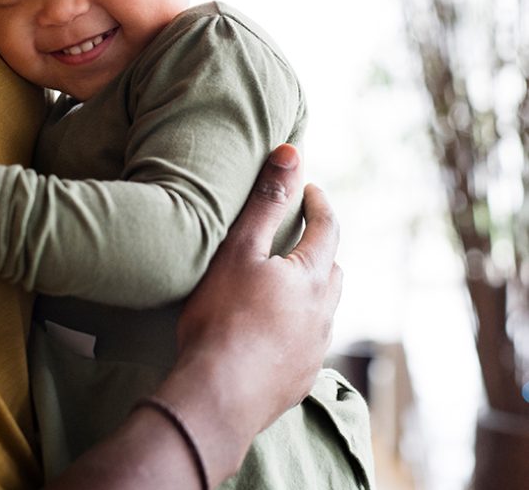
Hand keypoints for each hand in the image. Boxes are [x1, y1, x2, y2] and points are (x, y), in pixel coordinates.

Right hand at [47, 145, 341, 489]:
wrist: (218, 395)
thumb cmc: (224, 316)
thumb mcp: (240, 249)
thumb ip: (266, 202)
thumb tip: (292, 153)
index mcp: (310, 277)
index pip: (327, 227)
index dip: (318, 203)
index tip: (309, 189)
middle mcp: (322, 312)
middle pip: (331, 270)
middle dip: (319, 248)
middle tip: (296, 237)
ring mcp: (314, 349)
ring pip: (322, 308)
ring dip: (309, 290)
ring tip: (280, 285)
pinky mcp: (300, 379)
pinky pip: (308, 342)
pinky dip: (297, 326)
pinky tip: (271, 332)